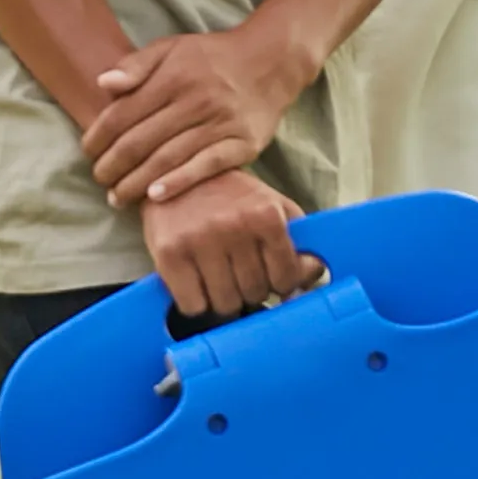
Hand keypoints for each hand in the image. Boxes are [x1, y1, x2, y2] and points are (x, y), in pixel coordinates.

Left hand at [85, 22, 304, 208]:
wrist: (271, 62)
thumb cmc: (213, 57)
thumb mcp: (172, 47)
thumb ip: (136, 65)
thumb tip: (104, 84)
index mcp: (174, 77)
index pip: (125, 112)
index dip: (101, 135)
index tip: (88, 151)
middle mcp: (196, 101)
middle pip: (143, 140)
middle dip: (114, 165)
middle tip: (99, 179)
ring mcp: (220, 125)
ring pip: (169, 158)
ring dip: (137, 182)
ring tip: (117, 197)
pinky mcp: (242, 145)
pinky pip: (206, 167)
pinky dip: (179, 182)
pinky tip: (156, 196)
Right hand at [144, 170, 320, 324]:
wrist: (174, 172)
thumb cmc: (230, 197)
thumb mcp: (273, 206)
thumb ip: (300, 242)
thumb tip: (308, 281)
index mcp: (266, 214)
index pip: (286, 278)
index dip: (279, 282)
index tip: (269, 275)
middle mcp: (234, 226)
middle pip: (255, 294)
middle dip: (250, 289)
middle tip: (238, 272)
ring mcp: (199, 240)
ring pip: (225, 305)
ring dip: (223, 299)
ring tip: (217, 277)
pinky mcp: (169, 254)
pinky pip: (192, 306)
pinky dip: (195, 302)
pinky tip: (195, 283)